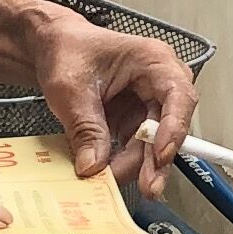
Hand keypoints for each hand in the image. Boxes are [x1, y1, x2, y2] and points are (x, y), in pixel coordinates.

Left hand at [28, 9, 195, 191]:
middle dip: (156, 159)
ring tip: (115, 182)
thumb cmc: (68, 51)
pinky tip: (109, 174)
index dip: (174, 127)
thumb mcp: (71, 88)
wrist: (53, 48)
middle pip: (169, 126)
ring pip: (153, 143)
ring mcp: (147, 105)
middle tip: (147, 185)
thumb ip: (85, 127)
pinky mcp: (134, 121)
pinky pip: (134, 148)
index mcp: (154, 61)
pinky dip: (121, 162)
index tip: (160, 154)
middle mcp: (159, 84)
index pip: (178, 96)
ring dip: (137, 166)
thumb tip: (94, 165)